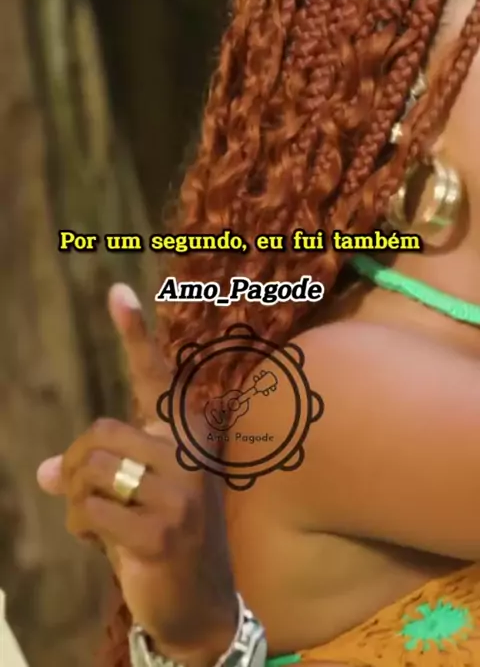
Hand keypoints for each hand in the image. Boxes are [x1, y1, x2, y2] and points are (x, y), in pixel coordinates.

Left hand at [37, 284, 237, 665]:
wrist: (200, 604)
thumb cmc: (160, 536)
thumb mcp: (132, 494)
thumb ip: (97, 468)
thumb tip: (48, 471)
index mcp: (187, 434)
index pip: (156, 377)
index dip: (135, 333)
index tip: (117, 292)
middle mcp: (190, 453)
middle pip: (99, 433)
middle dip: (80, 469)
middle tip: (92, 501)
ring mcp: (181, 491)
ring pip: (90, 470)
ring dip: (81, 504)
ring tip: (106, 527)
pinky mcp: (162, 529)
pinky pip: (88, 511)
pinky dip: (83, 530)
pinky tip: (110, 547)